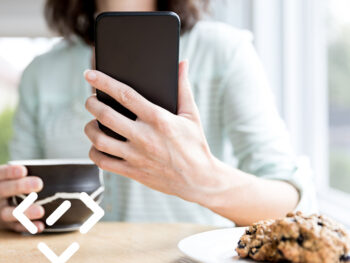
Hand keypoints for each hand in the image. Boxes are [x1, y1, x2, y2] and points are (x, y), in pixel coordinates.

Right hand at [0, 165, 44, 232]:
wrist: (2, 202)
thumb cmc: (16, 186)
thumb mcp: (15, 178)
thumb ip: (27, 175)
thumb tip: (60, 170)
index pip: (1, 174)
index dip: (10, 172)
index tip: (24, 170)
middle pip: (3, 190)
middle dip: (20, 187)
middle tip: (39, 184)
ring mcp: (0, 211)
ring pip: (8, 212)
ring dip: (25, 212)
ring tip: (41, 211)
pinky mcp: (6, 224)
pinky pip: (15, 227)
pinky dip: (28, 227)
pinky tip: (40, 226)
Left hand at [84, 61, 225, 203]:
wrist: (199, 180)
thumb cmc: (195, 145)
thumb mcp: (191, 115)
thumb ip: (183, 87)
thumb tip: (182, 63)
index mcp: (158, 119)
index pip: (125, 95)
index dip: (104, 82)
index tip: (90, 74)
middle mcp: (144, 137)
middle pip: (106, 115)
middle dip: (92, 104)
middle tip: (90, 100)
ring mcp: (136, 156)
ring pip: (99, 140)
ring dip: (89, 128)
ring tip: (92, 123)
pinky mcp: (133, 171)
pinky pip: (103, 162)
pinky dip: (94, 151)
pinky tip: (98, 145)